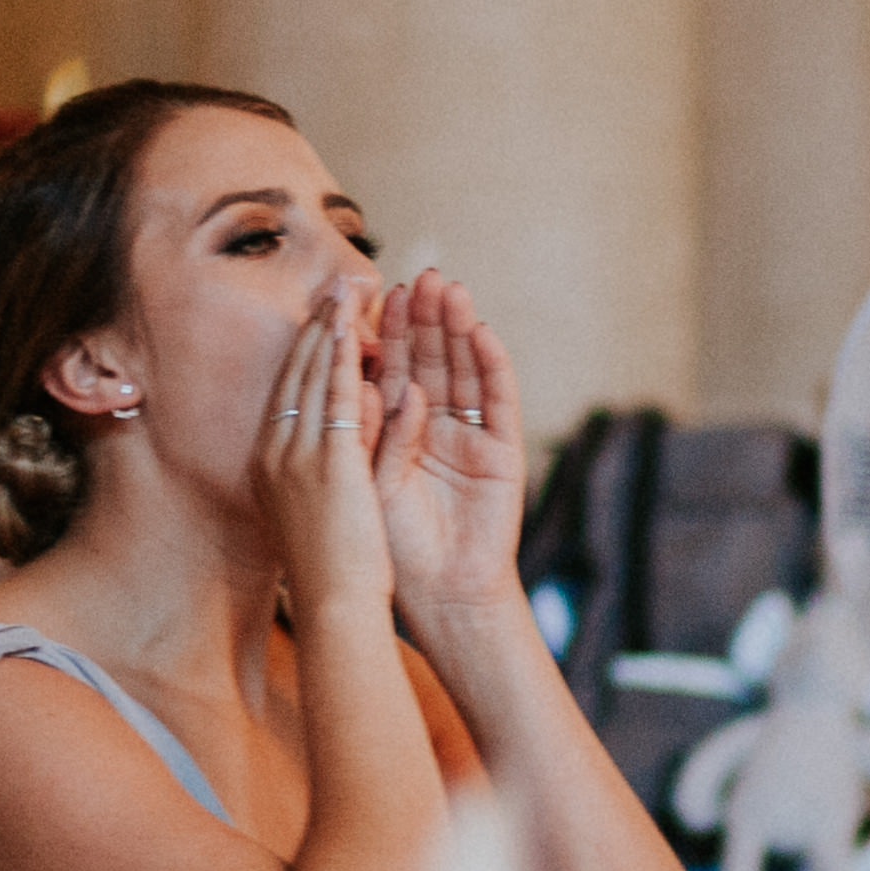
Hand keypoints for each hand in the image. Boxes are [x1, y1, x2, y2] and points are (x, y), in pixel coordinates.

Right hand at [249, 266, 393, 628]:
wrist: (333, 607)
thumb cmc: (330, 571)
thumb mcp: (313, 510)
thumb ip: (319, 468)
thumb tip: (335, 438)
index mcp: (269, 464)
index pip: (286, 394)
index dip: (302, 355)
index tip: (317, 322)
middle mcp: (274, 452)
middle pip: (292, 376)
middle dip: (311, 329)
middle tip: (328, 288)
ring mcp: (296, 454)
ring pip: (311, 377)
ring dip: (327, 330)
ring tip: (341, 292)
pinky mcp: (327, 461)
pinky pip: (336, 396)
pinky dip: (343, 358)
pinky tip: (354, 329)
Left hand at [362, 270, 527, 639]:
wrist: (438, 595)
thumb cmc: (390, 546)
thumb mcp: (366, 479)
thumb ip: (371, 430)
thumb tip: (370, 378)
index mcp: (397, 430)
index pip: (390, 369)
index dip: (384, 332)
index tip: (375, 291)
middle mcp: (435, 425)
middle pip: (430, 360)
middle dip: (423, 318)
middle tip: (418, 276)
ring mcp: (472, 435)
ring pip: (464, 369)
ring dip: (458, 328)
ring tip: (449, 288)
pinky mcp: (503, 450)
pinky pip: (498, 399)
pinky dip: (492, 364)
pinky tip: (481, 331)